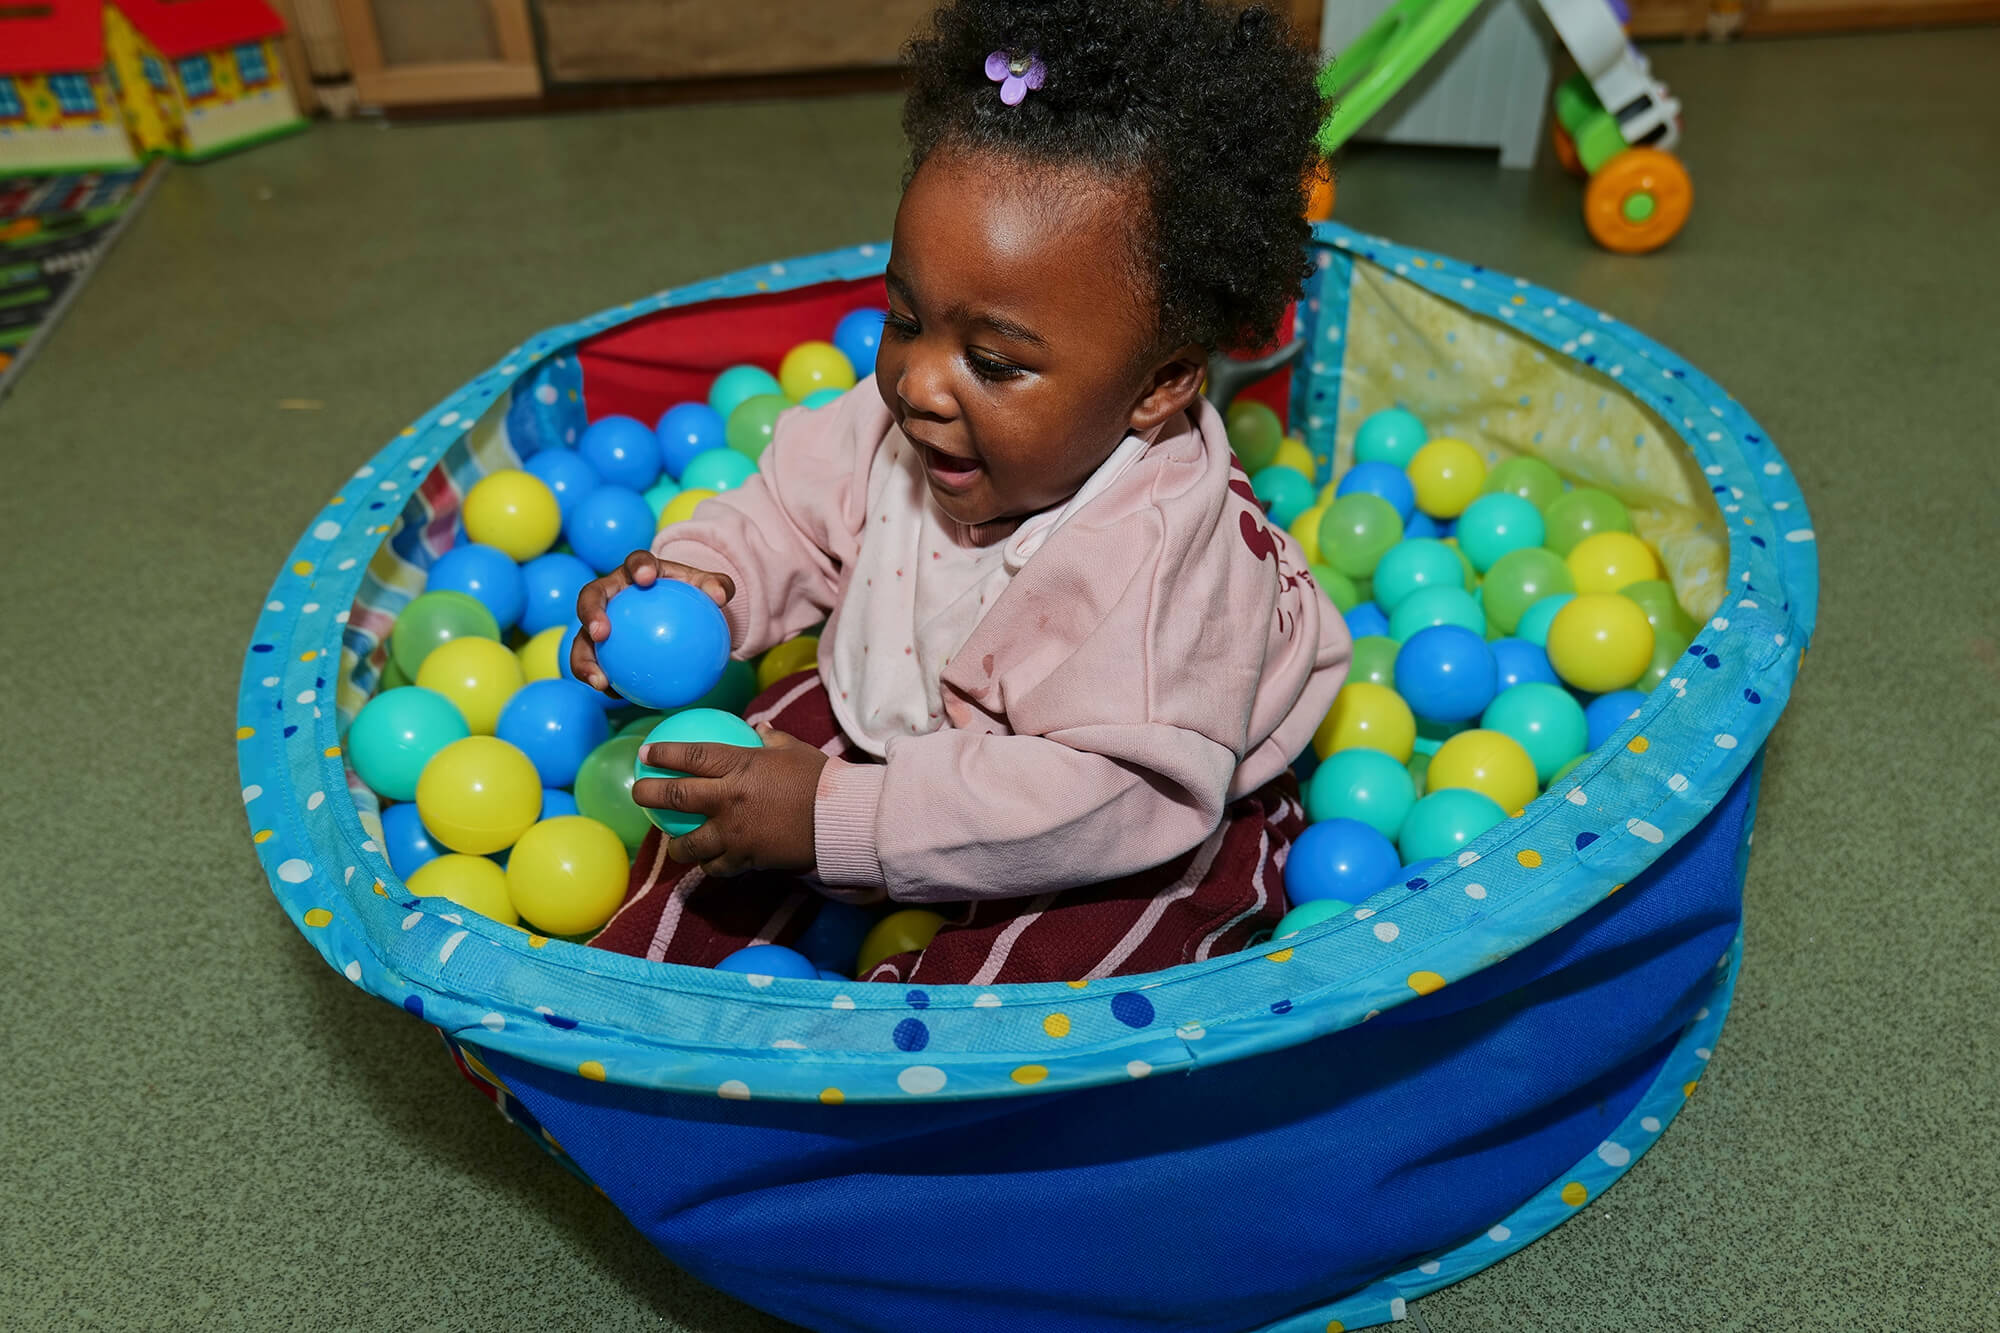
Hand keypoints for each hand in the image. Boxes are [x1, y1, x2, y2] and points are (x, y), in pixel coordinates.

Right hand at [570, 549, 734, 693]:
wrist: (677, 613)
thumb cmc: (691, 595)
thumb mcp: (708, 589)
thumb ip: (717, 587)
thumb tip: (720, 597)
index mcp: (637, 571)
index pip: (636, 562)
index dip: (639, 566)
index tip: (647, 577)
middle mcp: (611, 592)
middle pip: (591, 596)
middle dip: (591, 612)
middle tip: (600, 634)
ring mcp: (599, 620)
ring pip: (582, 638)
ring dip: (584, 660)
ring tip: (598, 681)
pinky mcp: (596, 647)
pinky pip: (595, 665)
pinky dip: (603, 682)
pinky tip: (616, 697)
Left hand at [632, 726, 827, 875]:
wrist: (839, 821)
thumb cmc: (820, 780)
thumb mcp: (795, 750)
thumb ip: (771, 740)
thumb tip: (758, 729)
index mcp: (740, 766)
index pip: (691, 756)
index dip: (664, 754)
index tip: (646, 753)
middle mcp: (728, 799)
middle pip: (676, 797)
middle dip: (648, 794)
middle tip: (639, 793)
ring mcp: (734, 832)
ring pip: (690, 842)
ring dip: (675, 844)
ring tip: (671, 844)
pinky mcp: (746, 858)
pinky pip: (717, 866)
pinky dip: (710, 865)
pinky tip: (708, 863)